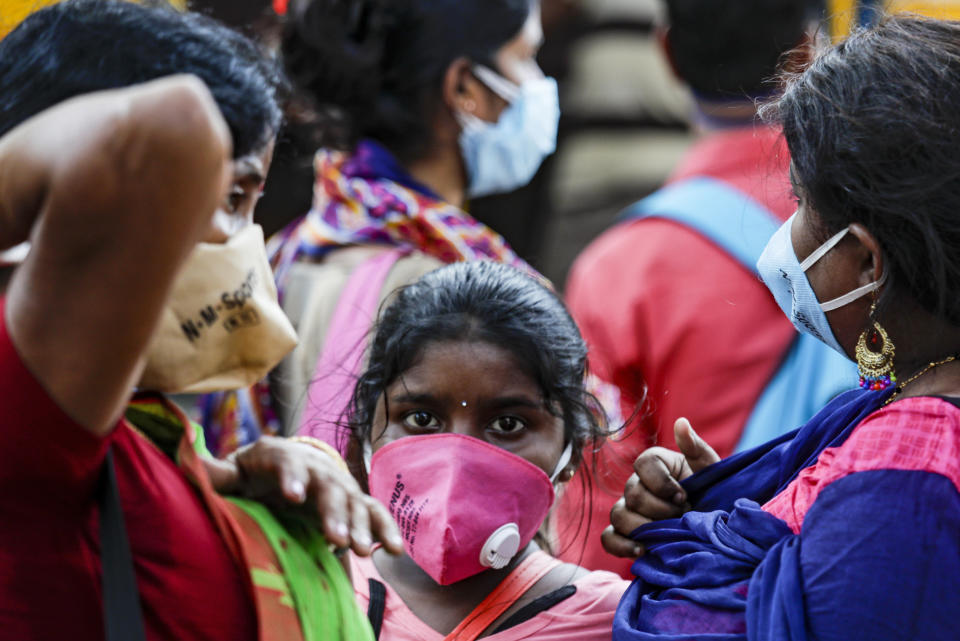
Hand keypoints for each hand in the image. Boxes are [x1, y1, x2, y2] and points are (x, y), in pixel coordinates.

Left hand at [204, 436, 402, 556]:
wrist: (282, 470)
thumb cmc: (251, 474)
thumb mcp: (231, 472)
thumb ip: (215, 474)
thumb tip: (190, 466)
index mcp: (278, 454)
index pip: (285, 460)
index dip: (291, 476)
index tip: (294, 496)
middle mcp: (313, 466)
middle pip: (327, 485)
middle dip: (333, 512)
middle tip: (337, 540)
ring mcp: (336, 483)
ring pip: (352, 500)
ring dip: (360, 525)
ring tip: (361, 550)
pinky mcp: (351, 501)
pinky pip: (372, 512)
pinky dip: (384, 528)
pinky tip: (393, 549)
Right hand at [601, 418, 719, 556]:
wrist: (716, 526)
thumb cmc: (713, 493)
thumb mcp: (710, 470)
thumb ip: (696, 447)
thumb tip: (681, 422)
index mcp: (656, 463)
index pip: (642, 463)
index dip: (662, 482)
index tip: (684, 496)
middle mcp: (637, 484)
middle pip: (632, 493)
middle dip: (660, 509)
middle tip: (682, 517)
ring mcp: (629, 509)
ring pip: (619, 515)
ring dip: (643, 527)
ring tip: (667, 535)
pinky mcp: (625, 533)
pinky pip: (609, 538)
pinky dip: (621, 545)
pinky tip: (642, 550)